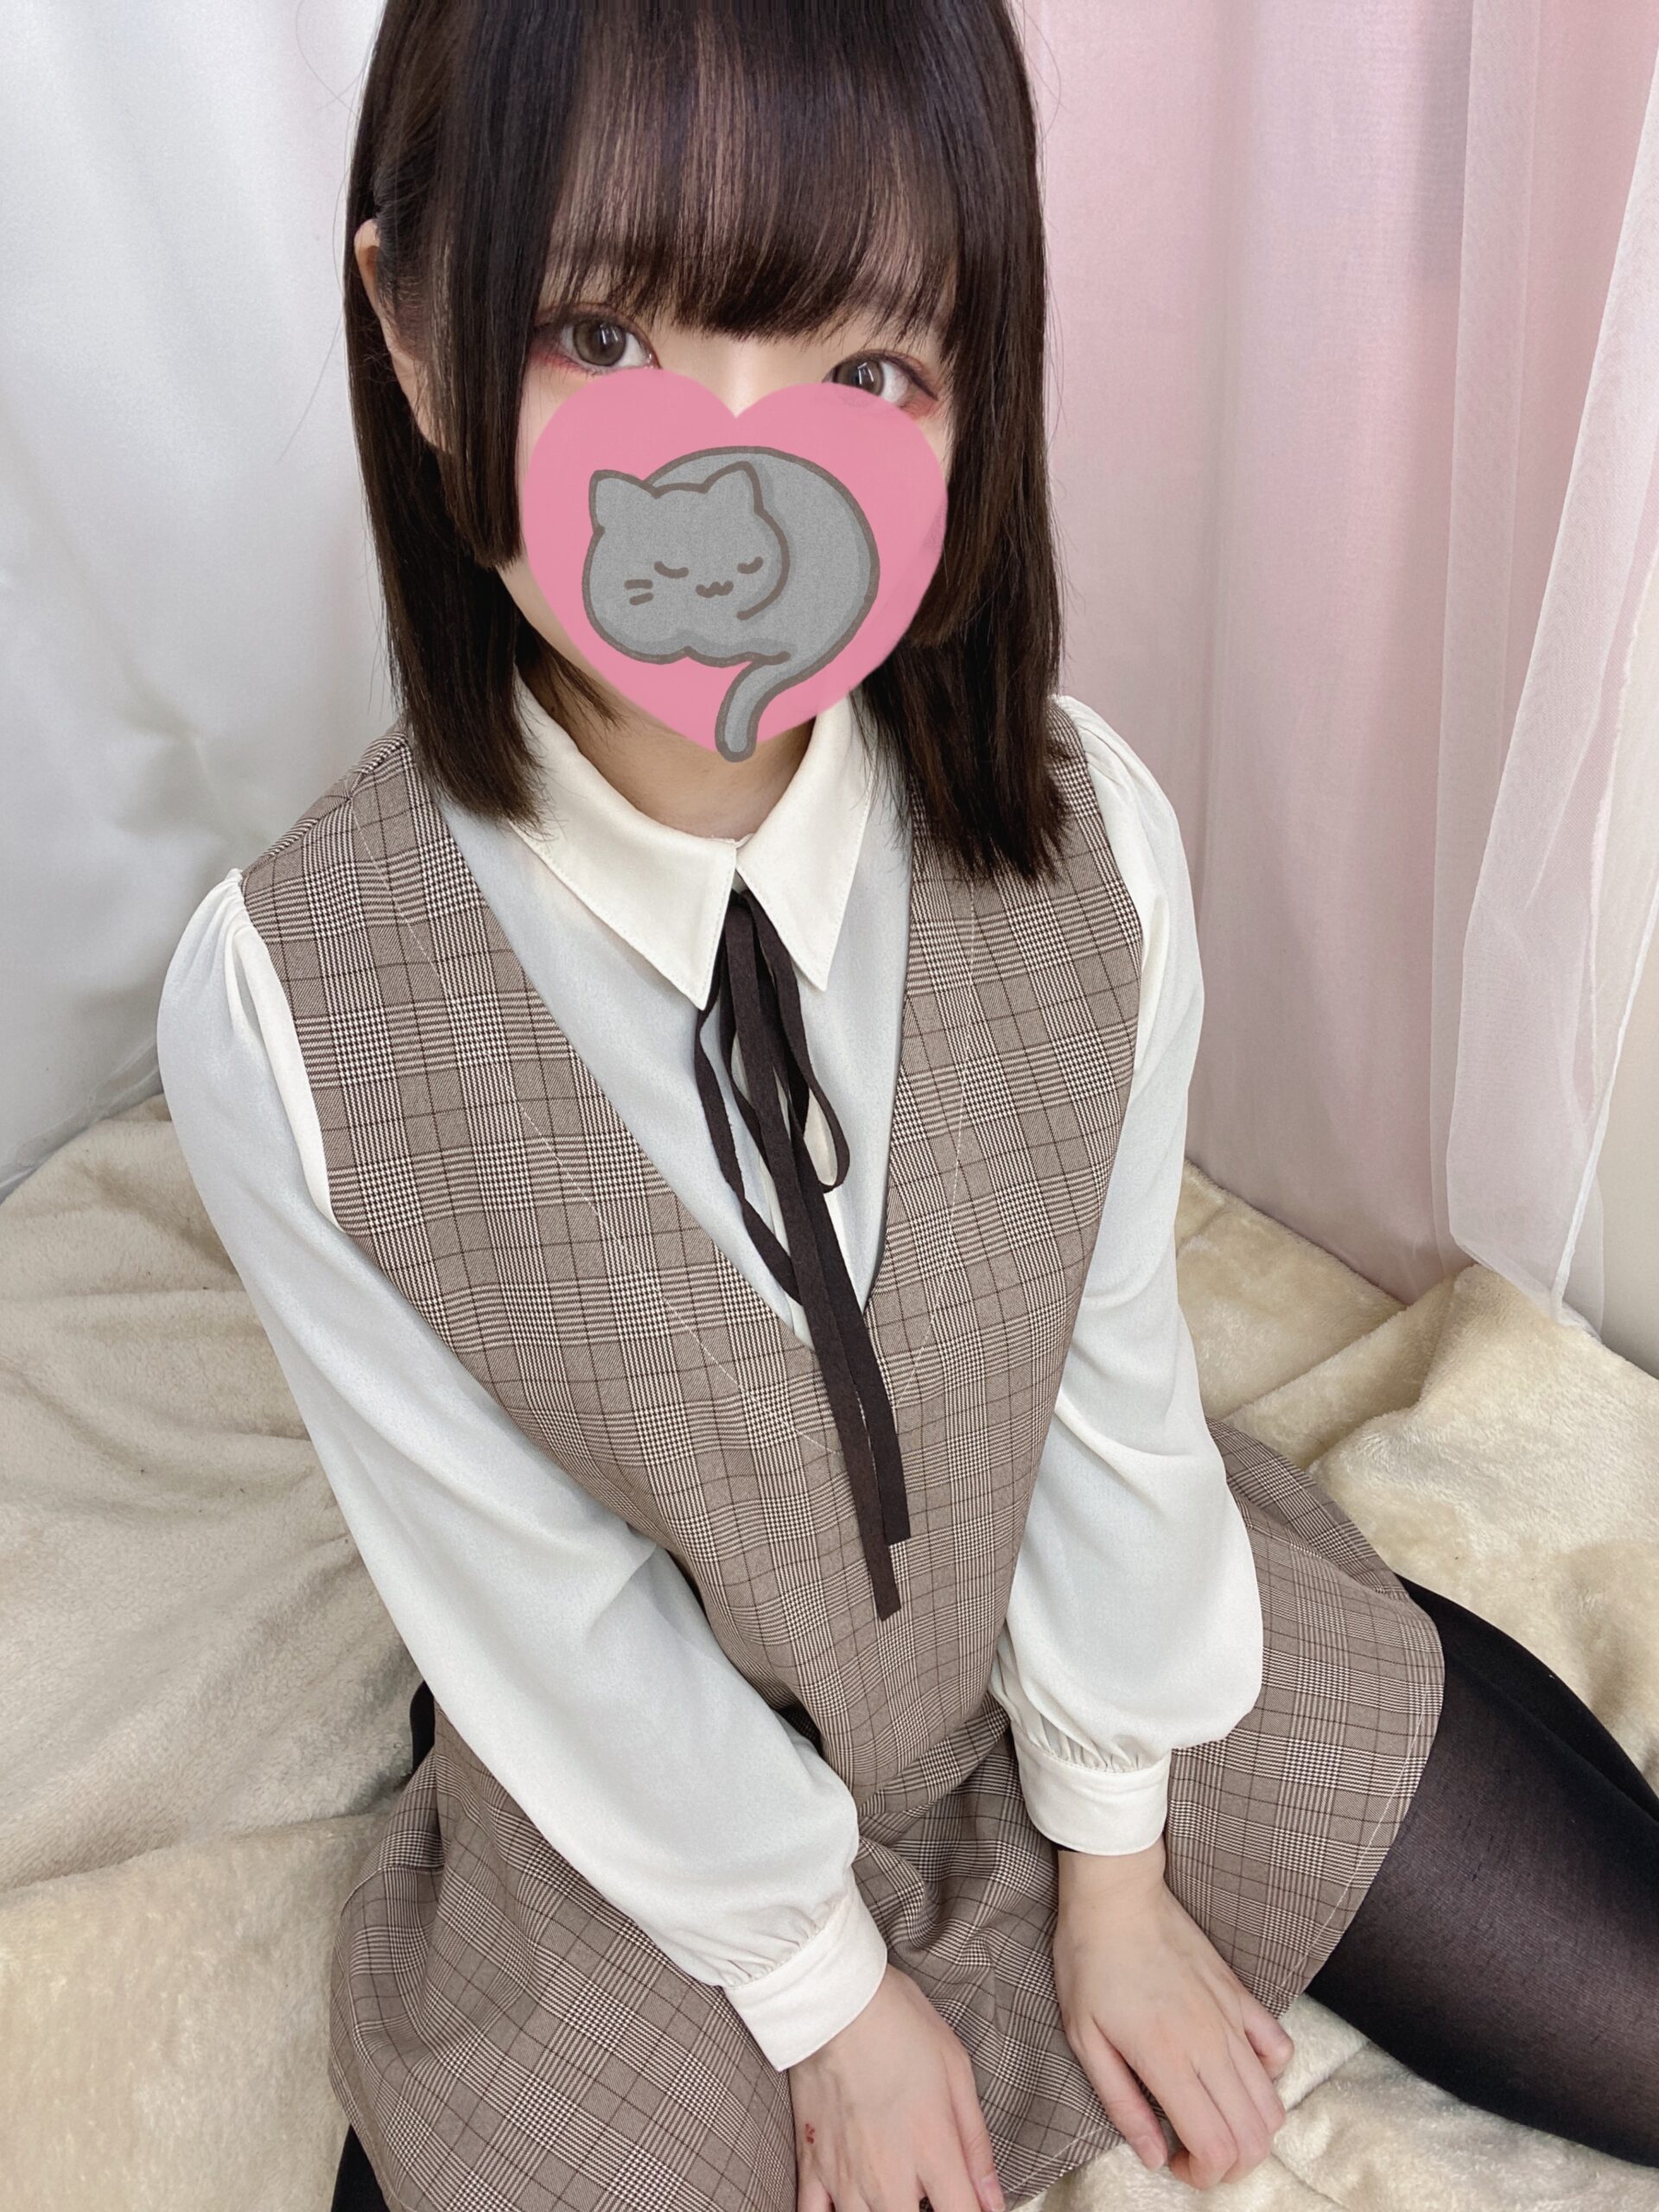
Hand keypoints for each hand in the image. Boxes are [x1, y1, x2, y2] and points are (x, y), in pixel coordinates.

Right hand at [788, 1962, 1006, 2211]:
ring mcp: (847, 2174)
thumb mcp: (956, 2070)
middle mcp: (890, 2173)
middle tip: (929, 2196)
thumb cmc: (897, 2021)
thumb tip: (994, 2199)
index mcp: (932, 2148)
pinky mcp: (813, 2165)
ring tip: (895, 2194)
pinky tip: (850, 2206)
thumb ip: (977, 2144)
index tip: (973, 2207)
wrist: (833, 1998)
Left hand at [1053, 1836, 1295, 2191]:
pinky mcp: (1240, 1995)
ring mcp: (1231, 2019)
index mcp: (1168, 2059)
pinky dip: (1270, 2076)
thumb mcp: (1085, 2039)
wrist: (1117, 1895)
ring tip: (1213, 2118)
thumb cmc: (1090, 1962)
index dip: (1203, 2175)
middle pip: (1255, 2136)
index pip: (1217, 2147)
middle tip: (1195, 2150)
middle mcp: (1210, 2044)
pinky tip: (1237, 2073)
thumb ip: (1122, 2104)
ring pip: (1272, 2101)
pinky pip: (1280, 2048)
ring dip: (1251, 2129)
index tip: (1175, 2161)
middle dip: (1231, 2165)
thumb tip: (1154, 2155)